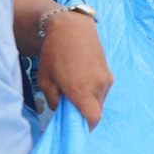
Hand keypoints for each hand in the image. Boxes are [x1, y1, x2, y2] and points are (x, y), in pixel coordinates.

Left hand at [36, 11, 110, 125]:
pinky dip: (93, 91)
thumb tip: (60, 108)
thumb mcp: (45, 80)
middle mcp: (98, 86)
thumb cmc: (54, 53)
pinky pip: (102, 89)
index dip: (86, 126)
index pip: (93, 119)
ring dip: (89, 101)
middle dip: (84, 113)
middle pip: (96, 111)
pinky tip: (81, 79)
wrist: (71, 27)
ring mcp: (106, 78)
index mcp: (82, 90)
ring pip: (100, 100)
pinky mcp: (108, 71)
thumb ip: (53, 100)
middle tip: (70, 107)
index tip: (76, 126)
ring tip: (74, 89)